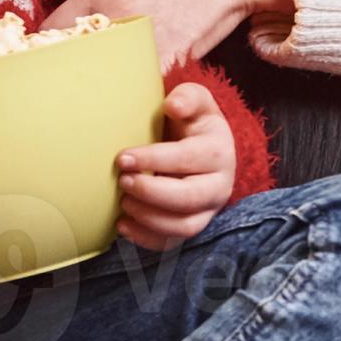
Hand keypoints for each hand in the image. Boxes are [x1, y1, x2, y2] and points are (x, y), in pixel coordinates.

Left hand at [42, 0, 294, 67]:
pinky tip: (120, 92)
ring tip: (88, 86)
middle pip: (72, 58)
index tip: (49, 50)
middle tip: (61, 74)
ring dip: (92, 82)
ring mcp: (142, 43)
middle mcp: (117, 19)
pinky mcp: (169, 60)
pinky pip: (137, 83)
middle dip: (64, 66)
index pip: (52, 30)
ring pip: (101, 76)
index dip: (46, 42)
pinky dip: (126, 90)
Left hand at [114, 82, 237, 249]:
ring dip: (149, 218)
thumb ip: (187, 97)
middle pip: (189, 198)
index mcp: (218, 150)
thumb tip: (173, 105)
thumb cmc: (191, 121)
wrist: (200, 145)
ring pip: (185, 227)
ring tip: (122, 202)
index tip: (122, 157)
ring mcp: (208, 210)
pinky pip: (172, 244)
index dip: (154, 160)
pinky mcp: (193, 226)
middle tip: (123, 181)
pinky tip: (122, 225)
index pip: (188, 159)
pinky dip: (146, 239)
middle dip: (152, 192)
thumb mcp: (195, 101)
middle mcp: (219, 185)